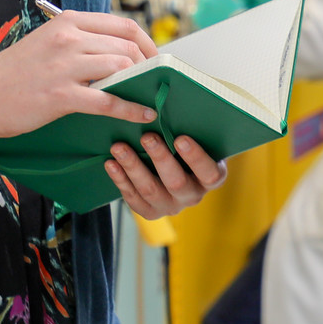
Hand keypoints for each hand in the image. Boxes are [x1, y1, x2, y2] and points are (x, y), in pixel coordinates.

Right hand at [0, 9, 159, 139]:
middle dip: (148, 64)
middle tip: (155, 80)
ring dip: (141, 83)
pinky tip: (143, 114)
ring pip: (122, 68)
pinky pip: (109, 100)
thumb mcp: (46, 42)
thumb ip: (78, 40)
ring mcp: (65, 66)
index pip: (122, 25)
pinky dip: (131, 108)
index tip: (153, 56)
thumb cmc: (12, 74)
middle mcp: (69, 39)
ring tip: (148, 95)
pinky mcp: (62, 95)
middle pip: (127, 46)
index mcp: (67, 22)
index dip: (146, 41)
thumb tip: (115, 50)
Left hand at [106, 132, 226, 219]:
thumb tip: (170, 111)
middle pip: (176, 182)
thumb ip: (191, 133)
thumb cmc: (187, 150)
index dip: (195, 157)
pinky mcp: (150, 211)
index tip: (180, 139)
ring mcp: (170, 206)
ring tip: (119, 147)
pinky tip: (110, 163)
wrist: (176, 170)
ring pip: (150, 190)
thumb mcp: (198, 142)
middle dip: (160, 158)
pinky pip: (133, 198)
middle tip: (147, 137)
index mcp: (212, 178)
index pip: (209, 172)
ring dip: (133, 167)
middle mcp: (193, 196)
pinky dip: (120, 179)